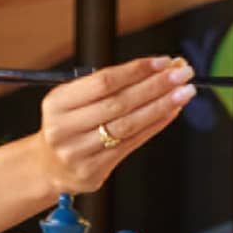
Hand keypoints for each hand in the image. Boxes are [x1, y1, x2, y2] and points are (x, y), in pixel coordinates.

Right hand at [35, 56, 195, 194]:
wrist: (49, 166)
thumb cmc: (70, 125)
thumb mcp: (74, 100)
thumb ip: (111, 85)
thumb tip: (159, 68)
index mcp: (57, 102)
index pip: (104, 81)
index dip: (137, 70)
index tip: (163, 62)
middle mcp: (64, 128)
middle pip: (119, 103)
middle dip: (156, 86)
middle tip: (182, 74)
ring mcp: (78, 152)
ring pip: (128, 125)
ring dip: (161, 106)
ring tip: (183, 93)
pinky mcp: (93, 170)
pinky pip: (132, 144)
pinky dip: (155, 126)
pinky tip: (170, 113)